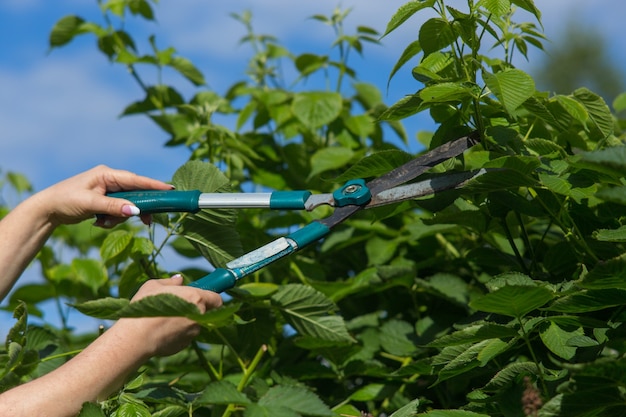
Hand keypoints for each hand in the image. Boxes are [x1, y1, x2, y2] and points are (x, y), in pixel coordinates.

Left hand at [32, 165, 172, 227]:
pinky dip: (112, 219)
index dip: (154, 185)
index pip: (136, 180)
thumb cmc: (65, 200)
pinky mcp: (104, 200)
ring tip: (102, 223)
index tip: (170, 190)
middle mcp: (109, 179)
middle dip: (136, 208)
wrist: (47, 209)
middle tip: (147, 221)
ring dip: (118, 217)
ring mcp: (107, 190)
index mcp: (107, 174)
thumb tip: (136, 211)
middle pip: (135, 193)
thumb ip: (114, 206)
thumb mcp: (90, 203)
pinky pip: (118, 210)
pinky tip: (98, 222)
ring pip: (127, 205)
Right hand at [113, 275, 222, 356]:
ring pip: (194, 324)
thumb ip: (171, 282)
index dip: (211, 297)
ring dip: (185, 321)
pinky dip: (177, 333)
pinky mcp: (185, 345)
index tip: (203, 296)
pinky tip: (161, 330)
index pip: (217, 299)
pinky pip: (185, 336)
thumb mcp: (154, 285)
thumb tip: (180, 280)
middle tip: (179, 305)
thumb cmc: (145, 307)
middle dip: (196, 308)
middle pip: (206, 311)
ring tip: (164, 319)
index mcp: (196, 298)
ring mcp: (193, 332)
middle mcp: (199, 316)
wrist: (136, 337)